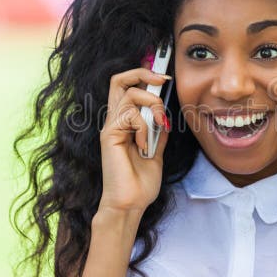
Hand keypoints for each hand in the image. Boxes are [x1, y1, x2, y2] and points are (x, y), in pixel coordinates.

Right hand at [99, 63, 171, 213]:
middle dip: (144, 73)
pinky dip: (144, 128)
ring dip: (152, 105)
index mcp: (124, 124)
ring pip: (130, 94)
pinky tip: (145, 147)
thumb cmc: (140, 184)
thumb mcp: (157, 153)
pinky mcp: (109, 135)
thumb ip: (158, 134)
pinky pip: (130, 116)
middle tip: (163, 80)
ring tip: (159, 124)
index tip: (166, 78)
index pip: (127, 87)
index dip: (144, 76)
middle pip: (119, 79)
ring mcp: (111, 127)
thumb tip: (166, 117)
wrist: (130, 204)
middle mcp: (115, 121)